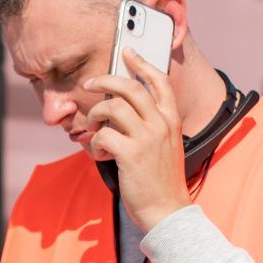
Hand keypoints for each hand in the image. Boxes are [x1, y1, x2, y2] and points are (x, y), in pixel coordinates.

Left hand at [83, 48, 190, 231]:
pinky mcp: (131, 154)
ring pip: (113, 108)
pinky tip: (98, 152)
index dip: (142, 63)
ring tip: (93, 128)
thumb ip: (151, 126)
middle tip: (90, 82)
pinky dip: (94, 142)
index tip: (128, 51)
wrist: (167, 211)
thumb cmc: (161, 181)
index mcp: (172, 120)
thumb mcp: (165, 146)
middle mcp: (162, 124)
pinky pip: (103, 135)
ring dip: (95, 115)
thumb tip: (121, 110)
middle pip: (131, 87)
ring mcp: (147, 138)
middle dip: (106, 80)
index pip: (159, 81)